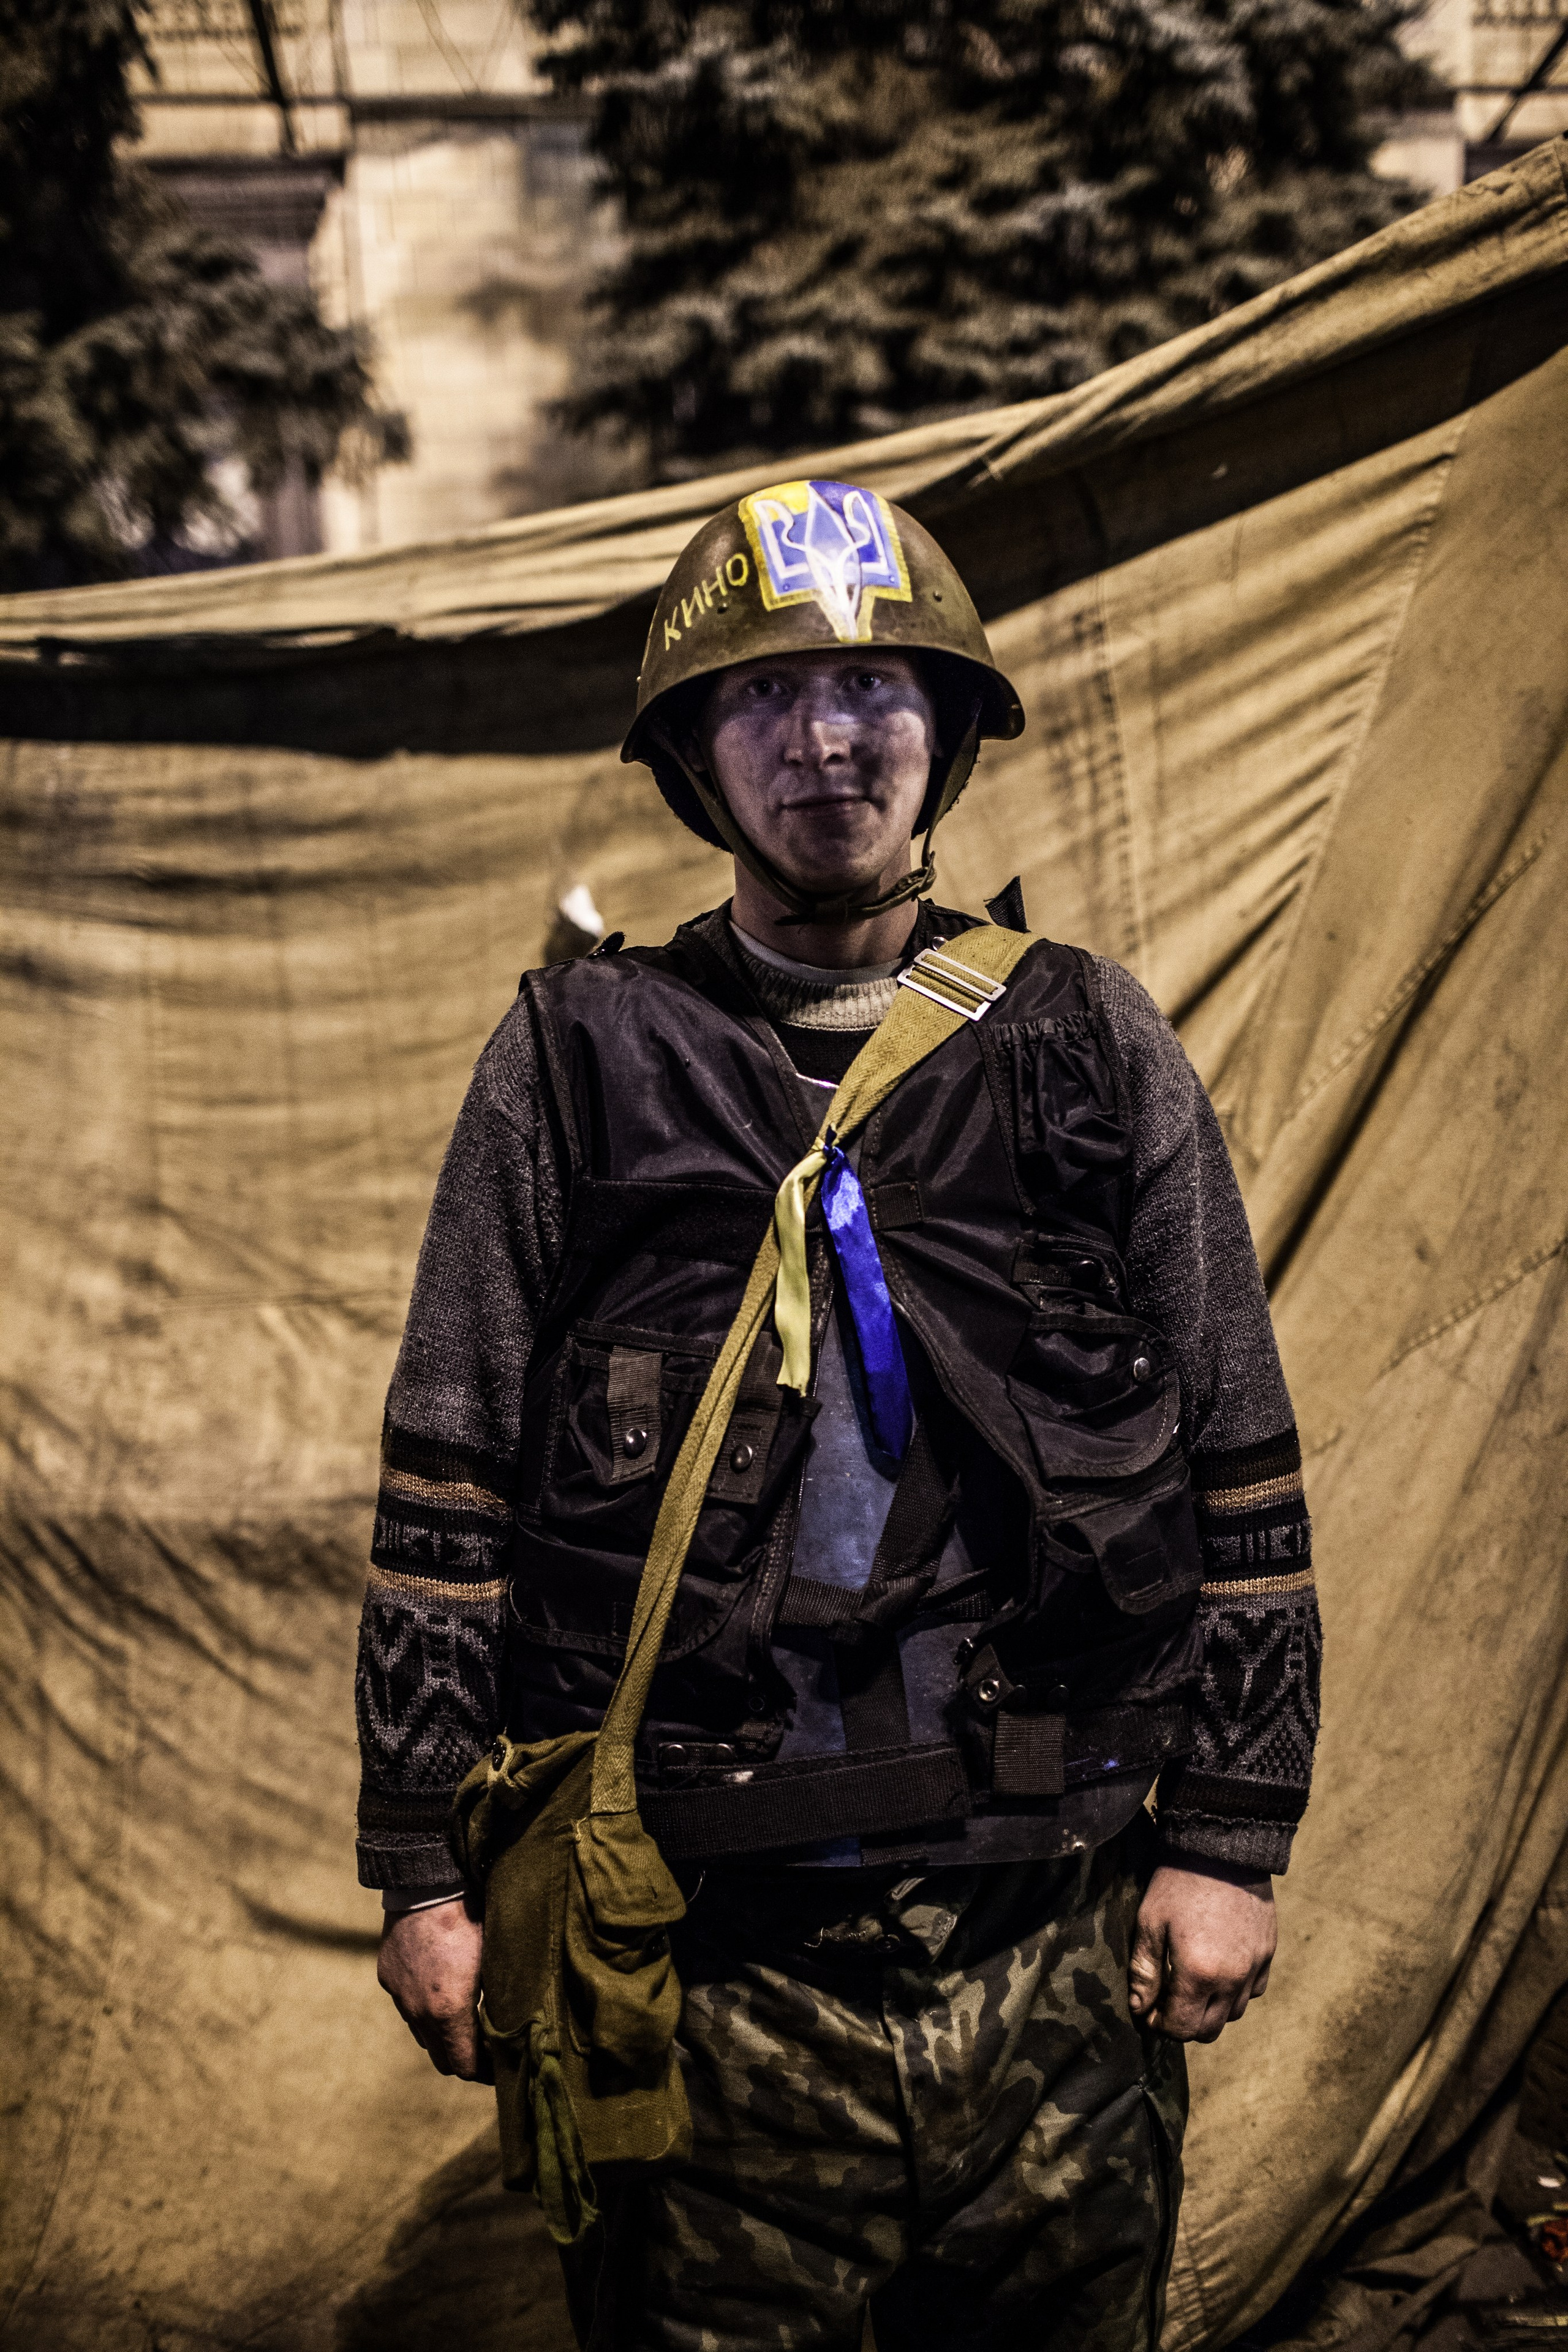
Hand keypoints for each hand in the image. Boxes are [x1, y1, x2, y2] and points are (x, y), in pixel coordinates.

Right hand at [377, 1896, 489, 2080]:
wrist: (428, 1883)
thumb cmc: (471, 1919)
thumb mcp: (495, 1963)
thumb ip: (499, 2004)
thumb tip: (512, 2029)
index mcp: (448, 2011)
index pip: (464, 2067)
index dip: (485, 2074)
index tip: (501, 2069)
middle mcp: (418, 2011)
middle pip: (441, 2059)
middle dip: (465, 2061)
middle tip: (487, 2053)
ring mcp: (399, 1995)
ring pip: (422, 2034)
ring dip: (443, 2036)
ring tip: (466, 2023)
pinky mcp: (388, 1978)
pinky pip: (407, 2007)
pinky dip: (425, 2011)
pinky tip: (441, 1992)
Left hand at [1129, 1863, 1275, 2041]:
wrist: (1222, 1847)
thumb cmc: (1179, 1882)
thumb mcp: (1150, 1922)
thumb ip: (1144, 1970)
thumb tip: (1139, 2008)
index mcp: (1198, 1974)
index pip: (1181, 2028)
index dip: (1160, 2026)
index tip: (1149, 2012)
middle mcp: (1232, 1979)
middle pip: (1209, 2030)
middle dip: (1184, 2024)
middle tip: (1167, 2003)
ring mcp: (1254, 1967)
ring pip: (1234, 2014)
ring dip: (1211, 2010)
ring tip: (1192, 1987)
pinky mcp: (1268, 1953)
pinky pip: (1254, 1991)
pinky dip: (1236, 1992)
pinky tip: (1219, 1972)